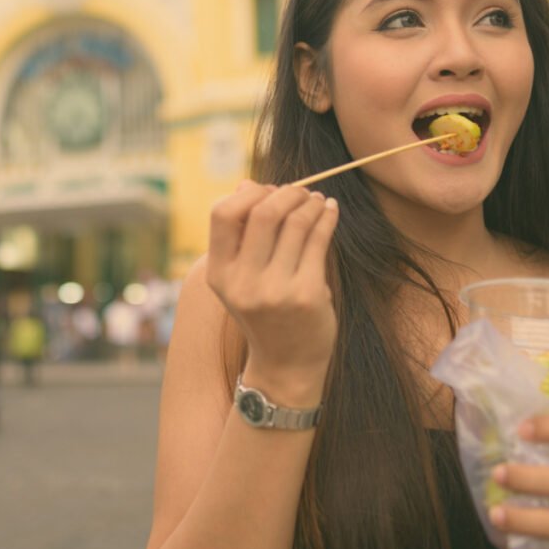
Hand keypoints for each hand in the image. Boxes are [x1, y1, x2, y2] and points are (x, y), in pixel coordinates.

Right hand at [206, 180, 339, 377]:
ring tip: (317, 200)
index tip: (267, 192)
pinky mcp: (307, 295)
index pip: (222, 213)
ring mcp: (275, 291)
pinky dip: (327, 218)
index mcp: (219, 274)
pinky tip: (329, 211)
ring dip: (311, 202)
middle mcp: (243, 282)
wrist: (287, 364)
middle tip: (301, 191)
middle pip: (264, 212)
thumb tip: (246, 184)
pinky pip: (319, 241)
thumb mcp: (240, 278)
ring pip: (296, 223)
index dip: (247, 194)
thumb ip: (241, 235)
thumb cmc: (264, 311)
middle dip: (287, 192)